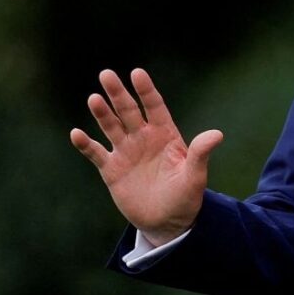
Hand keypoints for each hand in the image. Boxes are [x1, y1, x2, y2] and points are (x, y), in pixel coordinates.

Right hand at [70, 68, 223, 245]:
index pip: (154, 106)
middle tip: (106, 74)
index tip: (137, 73)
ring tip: (94, 99)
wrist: (167, 221)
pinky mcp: (112, 170)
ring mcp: (126, 152)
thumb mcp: (195, 176)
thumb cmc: (186, 196)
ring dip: (102, 114)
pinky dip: (86, 145)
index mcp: (165, 134)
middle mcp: (143, 138)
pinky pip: (96, 154)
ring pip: (111, 127)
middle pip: (128, 111)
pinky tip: (76, 133)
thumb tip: (217, 134)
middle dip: (118, 94)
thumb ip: (200, 153)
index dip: (146, 90)